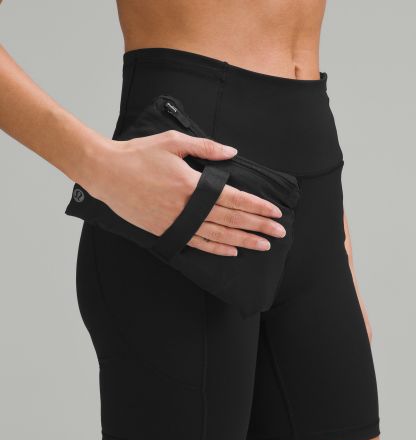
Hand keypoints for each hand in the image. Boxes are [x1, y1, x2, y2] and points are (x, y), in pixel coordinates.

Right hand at [83, 130, 285, 255]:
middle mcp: (188, 208)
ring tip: (262, 246)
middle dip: (258, 227)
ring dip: (242, 241)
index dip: (257, 206)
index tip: (275, 213)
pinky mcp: (166, 231)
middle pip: (231, 220)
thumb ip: (206, 147)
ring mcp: (176, 223)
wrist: (106, 173)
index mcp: (192, 184)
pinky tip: (231, 252)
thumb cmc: (138, 154)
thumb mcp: (173, 143)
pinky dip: (216, 248)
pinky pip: (196, 243)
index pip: (234, 198)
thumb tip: (232, 152)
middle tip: (279, 234)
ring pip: (217, 236)